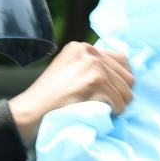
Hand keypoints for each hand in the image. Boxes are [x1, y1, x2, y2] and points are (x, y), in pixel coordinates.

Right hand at [9, 42, 134, 143]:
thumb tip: (125, 74)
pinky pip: (120, 104)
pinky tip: (96, 113)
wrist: (31, 112)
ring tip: (100, 109)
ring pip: (126, 91)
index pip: (122, 60)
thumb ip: (91, 66)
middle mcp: (89, 51)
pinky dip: (112, 113)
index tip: (112, 92)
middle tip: (106, 104)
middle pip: (128, 76)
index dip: (121, 80)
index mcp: (83, 47)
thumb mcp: (69, 69)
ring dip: (117, 105)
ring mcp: (93, 66)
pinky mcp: (96, 82)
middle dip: (121, 94)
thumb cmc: (49, 98)